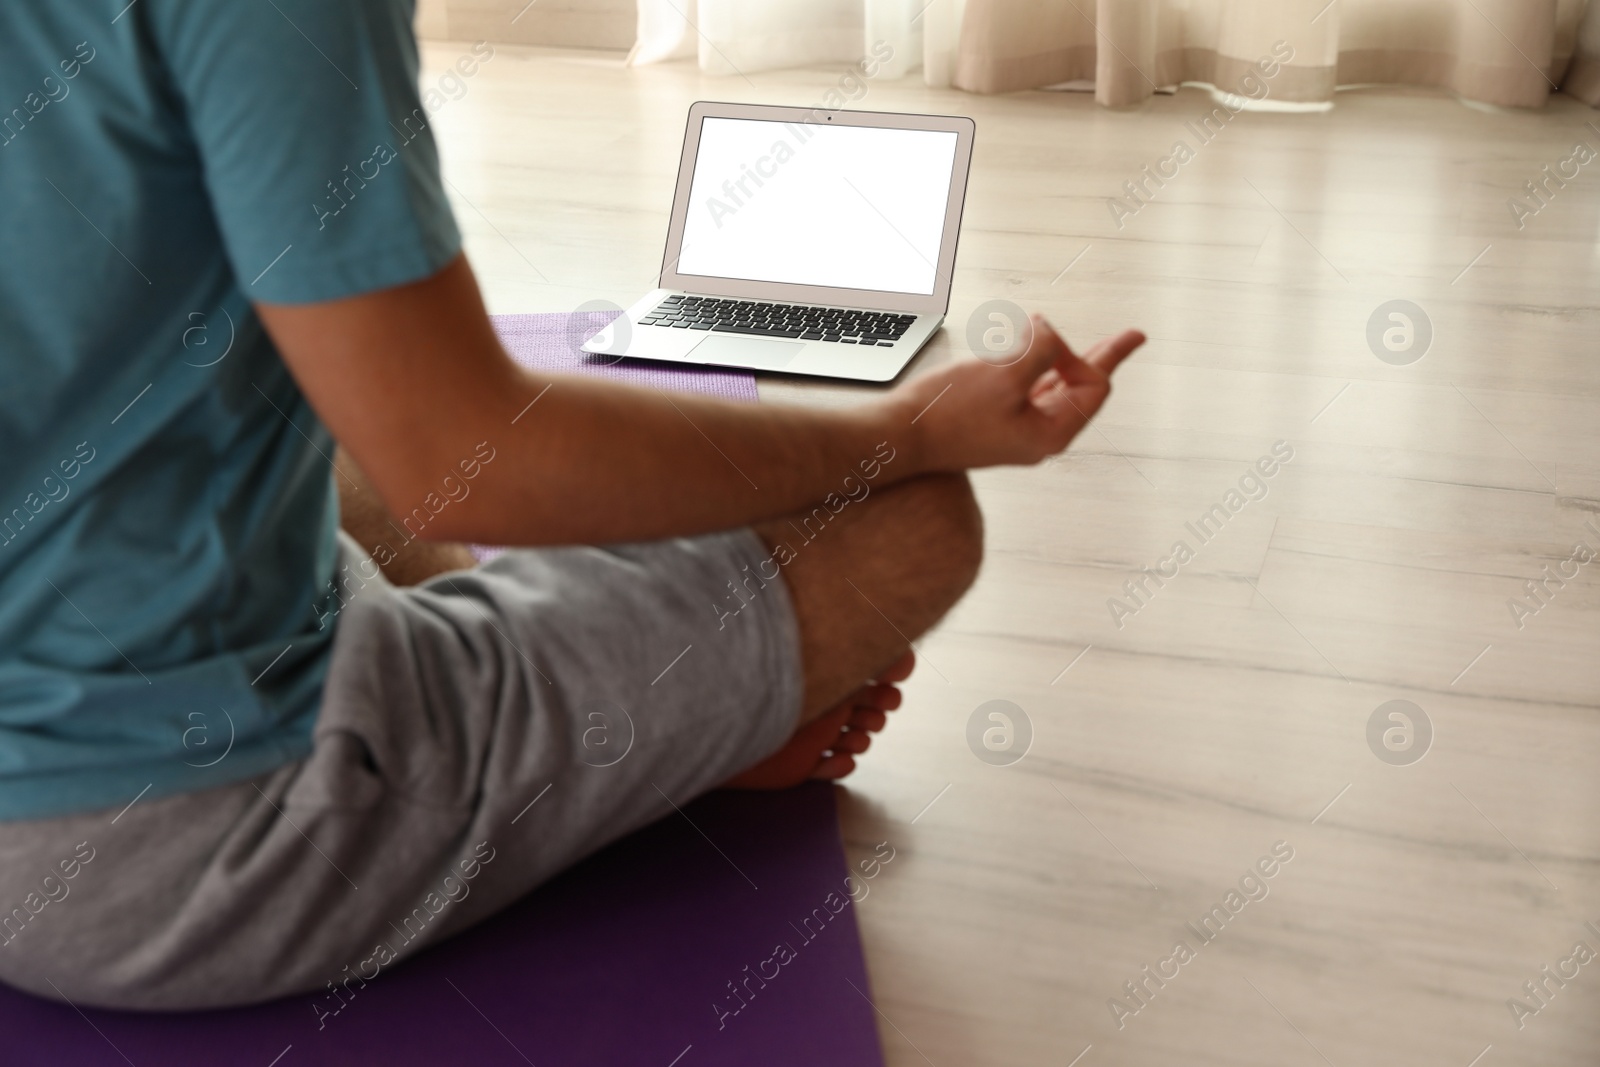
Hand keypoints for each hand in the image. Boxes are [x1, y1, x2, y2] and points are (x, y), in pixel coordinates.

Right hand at [894, 316, 1143, 472]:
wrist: (900, 436)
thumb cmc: (948, 413)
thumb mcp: (1005, 374)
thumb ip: (1042, 349)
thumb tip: (1050, 332)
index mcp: (1050, 435)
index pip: (1091, 387)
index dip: (1076, 354)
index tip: (1041, 338)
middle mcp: (1039, 436)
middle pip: (1083, 389)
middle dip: (1103, 356)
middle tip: (1133, 336)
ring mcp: (1017, 430)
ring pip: (1054, 386)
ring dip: (1060, 355)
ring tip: (1078, 338)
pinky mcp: (995, 420)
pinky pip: (1027, 388)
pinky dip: (1033, 363)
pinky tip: (1032, 349)